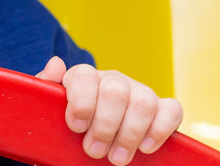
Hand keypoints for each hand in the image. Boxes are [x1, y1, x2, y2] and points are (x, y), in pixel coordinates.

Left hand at [36, 57, 182, 165]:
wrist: (91, 137)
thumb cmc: (71, 122)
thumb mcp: (51, 108)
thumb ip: (47, 88)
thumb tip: (55, 64)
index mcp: (85, 78)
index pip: (85, 75)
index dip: (82, 102)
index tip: (76, 127)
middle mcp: (114, 81)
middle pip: (115, 92)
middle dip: (105, 126)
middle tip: (95, 152)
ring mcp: (139, 92)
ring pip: (143, 102)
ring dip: (129, 135)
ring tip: (116, 159)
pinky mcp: (162, 108)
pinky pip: (172, 109)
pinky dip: (160, 129)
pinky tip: (145, 148)